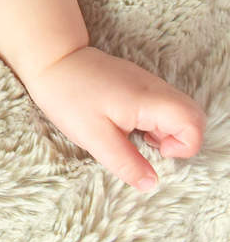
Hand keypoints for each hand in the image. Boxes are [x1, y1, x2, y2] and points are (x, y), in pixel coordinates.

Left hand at [21, 45, 204, 190]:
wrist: (49, 58)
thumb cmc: (68, 95)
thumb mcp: (93, 136)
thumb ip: (126, 162)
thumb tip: (151, 184)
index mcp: (147, 99)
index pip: (193, 121)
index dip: (185, 145)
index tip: (156, 150)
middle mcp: (152, 86)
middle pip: (191, 115)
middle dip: (178, 138)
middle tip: (146, 144)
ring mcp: (145, 81)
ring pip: (175, 110)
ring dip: (163, 130)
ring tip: (132, 134)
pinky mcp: (135, 82)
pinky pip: (159, 104)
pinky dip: (152, 119)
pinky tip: (125, 123)